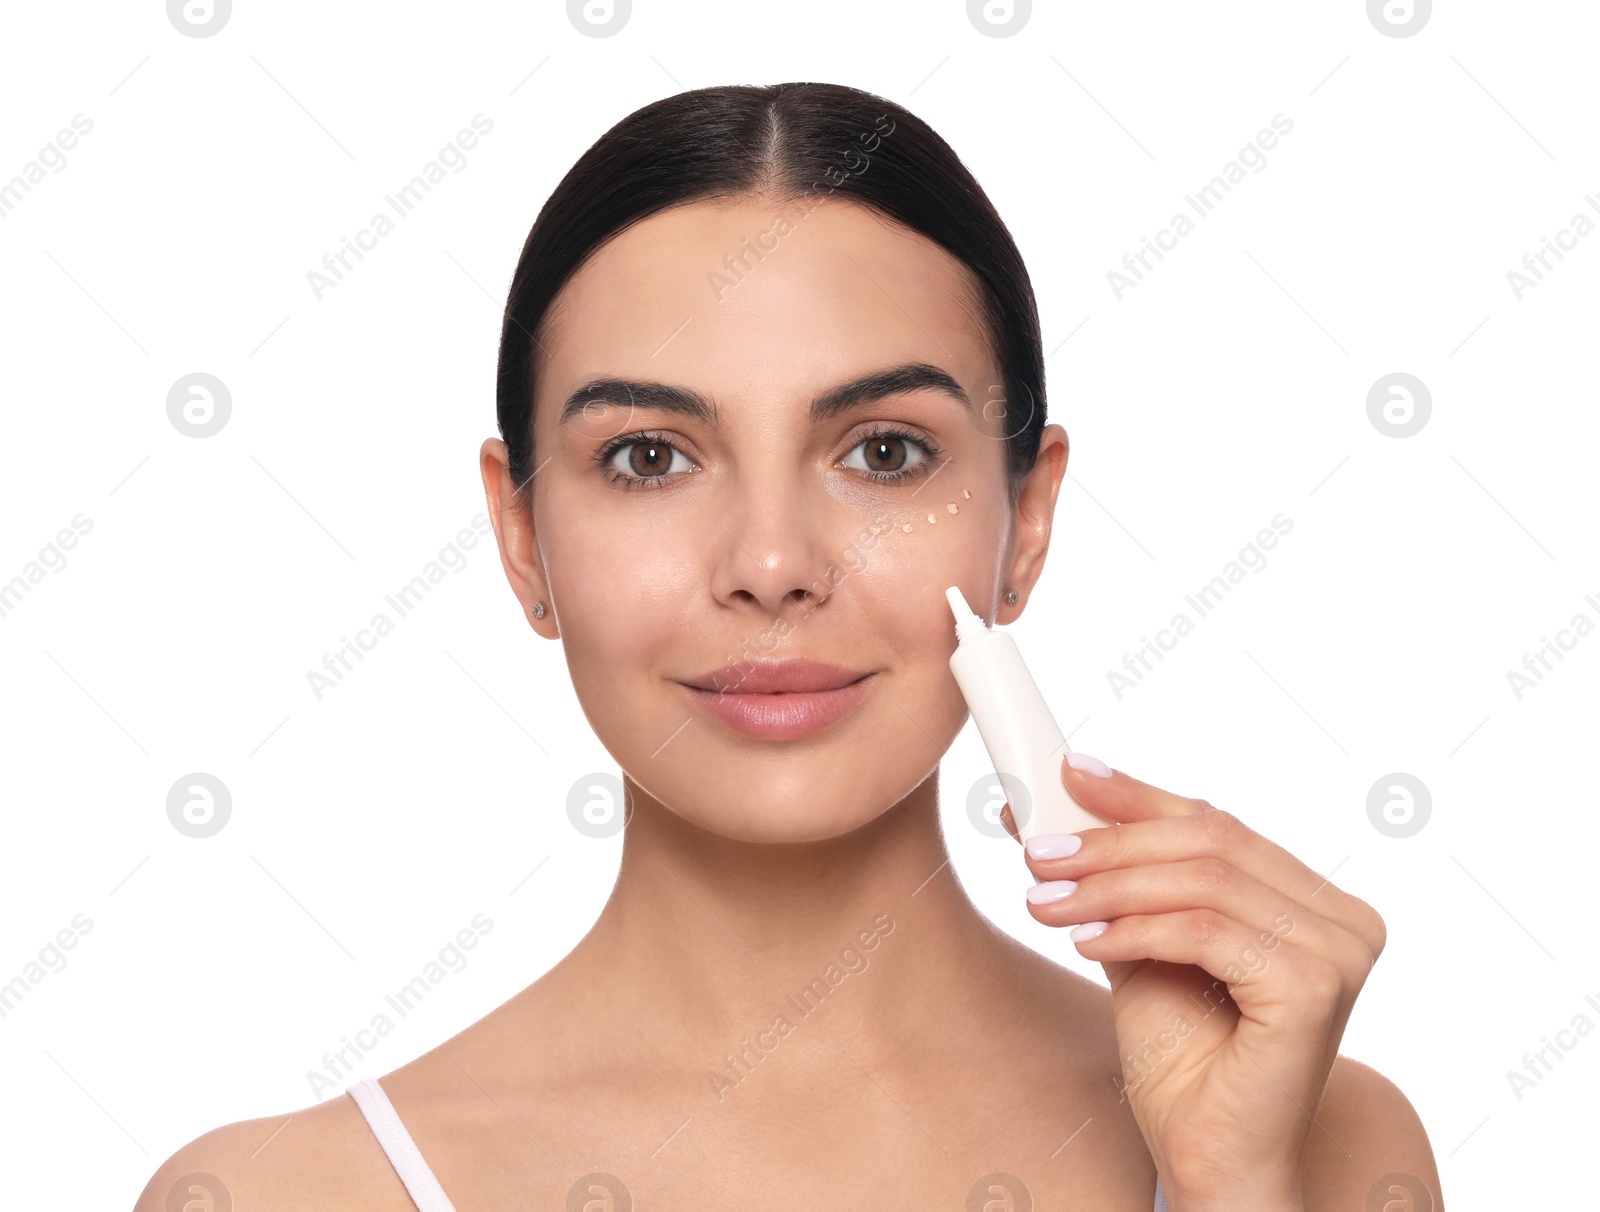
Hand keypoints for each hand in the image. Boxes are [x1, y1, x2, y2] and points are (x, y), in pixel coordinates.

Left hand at [1000, 758, 1385, 1211]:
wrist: (1209, 1157)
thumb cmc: (1184, 1061)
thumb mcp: (1139, 943)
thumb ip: (1114, 880)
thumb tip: (1045, 811)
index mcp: (1313, 899)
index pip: (1218, 823)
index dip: (1139, 795)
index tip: (1068, 774)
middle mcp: (1343, 918)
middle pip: (1212, 840)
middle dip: (1111, 841)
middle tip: (1039, 854)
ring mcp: (1339, 951)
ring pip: (1202, 880)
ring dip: (1108, 885)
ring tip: (1045, 902)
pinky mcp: (1316, 987)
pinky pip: (1203, 930)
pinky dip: (1133, 929)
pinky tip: (1084, 942)